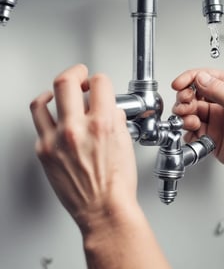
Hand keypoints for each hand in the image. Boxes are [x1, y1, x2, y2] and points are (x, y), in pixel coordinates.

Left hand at [30, 64, 136, 230]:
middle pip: (66, 81)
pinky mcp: (43, 151)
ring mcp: (55, 140)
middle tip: (80, 75)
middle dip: (76, 72)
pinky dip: (46, 114)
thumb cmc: (117, 183)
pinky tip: (52, 114)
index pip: (99, 83)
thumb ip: (115, 119)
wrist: (103, 209)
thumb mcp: (125, 143)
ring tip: (59, 92)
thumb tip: (108, 108)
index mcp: (102, 124)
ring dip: (54, 91)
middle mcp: (76, 129)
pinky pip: (39, 124)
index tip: (99, 83)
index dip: (101, 80)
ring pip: (43, 100)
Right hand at [172, 69, 223, 173]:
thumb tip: (199, 78)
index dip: (187, 79)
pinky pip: (190, 130)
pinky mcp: (209, 134)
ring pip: (188, 112)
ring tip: (193, 122)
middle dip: (184, 99)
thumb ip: (218, 90)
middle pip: (191, 93)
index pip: (202, 76)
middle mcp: (219, 101)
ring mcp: (213, 118)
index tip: (178, 86)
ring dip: (185, 116)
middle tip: (186, 107)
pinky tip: (196, 133)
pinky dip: (188, 132)